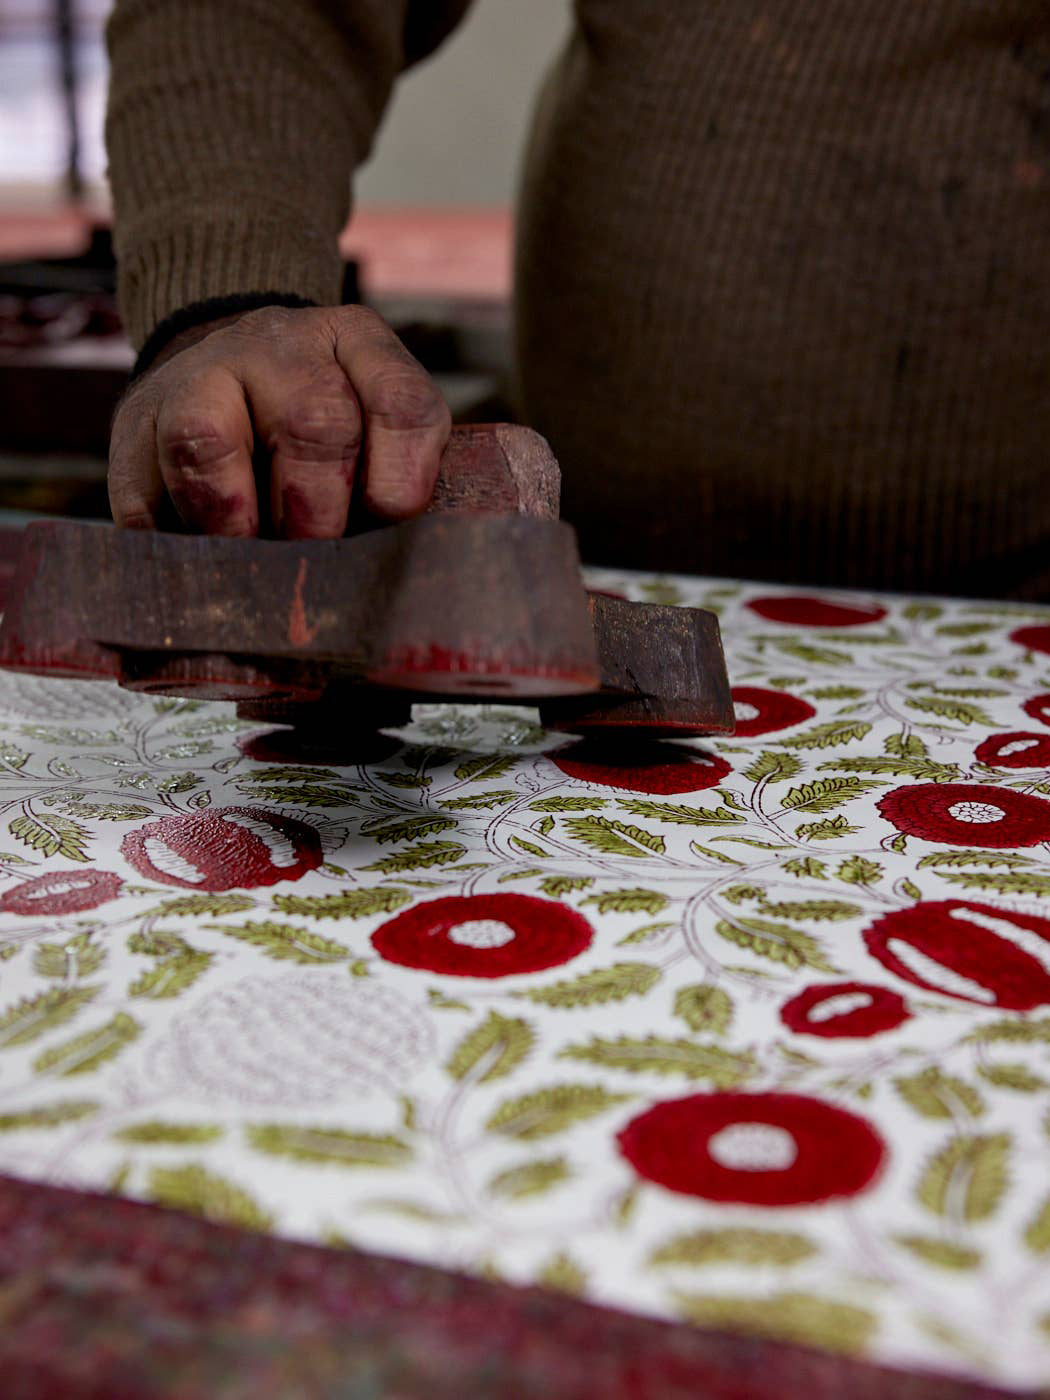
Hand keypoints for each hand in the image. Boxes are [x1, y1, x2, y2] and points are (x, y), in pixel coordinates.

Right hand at [108, 304, 450, 537]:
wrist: (221, 357)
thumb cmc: (322, 416)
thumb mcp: (374, 419)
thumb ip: (393, 475)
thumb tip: (391, 560)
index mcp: (354, 342)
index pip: (399, 403)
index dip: (400, 477)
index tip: (387, 521)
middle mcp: (279, 345)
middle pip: (310, 423)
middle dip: (316, 510)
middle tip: (313, 554)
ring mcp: (198, 373)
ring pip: (205, 443)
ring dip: (232, 520)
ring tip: (246, 555)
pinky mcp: (135, 420)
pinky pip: (143, 490)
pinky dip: (171, 536)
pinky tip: (196, 552)